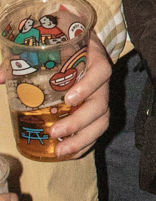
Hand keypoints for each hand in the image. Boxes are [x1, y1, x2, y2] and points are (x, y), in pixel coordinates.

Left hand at [32, 37, 112, 161]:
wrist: (84, 47)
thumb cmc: (67, 48)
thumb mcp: (51, 46)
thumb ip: (25, 59)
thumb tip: (0, 77)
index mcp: (94, 61)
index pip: (101, 72)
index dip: (89, 86)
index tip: (69, 98)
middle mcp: (101, 82)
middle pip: (101, 104)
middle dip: (78, 122)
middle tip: (54, 132)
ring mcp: (101, 98)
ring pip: (101, 121)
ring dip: (82, 139)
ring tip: (60, 151)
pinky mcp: (97, 112)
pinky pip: (96, 131)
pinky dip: (84, 145)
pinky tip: (68, 154)